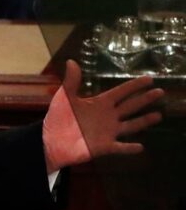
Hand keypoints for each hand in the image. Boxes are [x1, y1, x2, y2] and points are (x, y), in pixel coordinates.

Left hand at [43, 60, 163, 171]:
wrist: (50, 140)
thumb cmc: (58, 118)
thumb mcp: (65, 98)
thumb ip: (71, 81)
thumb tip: (71, 61)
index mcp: (100, 103)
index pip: (121, 92)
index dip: (134, 86)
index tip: (149, 79)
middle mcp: (108, 116)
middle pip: (130, 106)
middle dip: (145, 99)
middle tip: (160, 92)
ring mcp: (108, 132)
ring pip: (131, 126)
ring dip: (144, 121)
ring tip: (158, 115)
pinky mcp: (104, 146)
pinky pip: (120, 148)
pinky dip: (130, 148)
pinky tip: (141, 147)